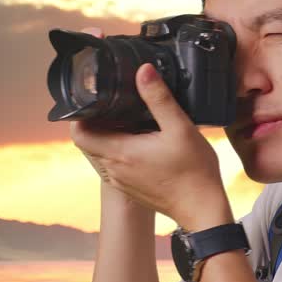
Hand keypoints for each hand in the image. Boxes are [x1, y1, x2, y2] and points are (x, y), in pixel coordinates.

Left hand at [69, 38, 230, 228]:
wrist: (203, 209)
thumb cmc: (194, 172)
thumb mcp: (181, 128)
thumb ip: (159, 98)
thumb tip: (143, 71)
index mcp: (121, 153)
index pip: (79, 133)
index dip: (80, 113)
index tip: (94, 98)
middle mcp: (114, 169)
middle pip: (87, 141)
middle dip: (95, 120)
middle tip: (113, 102)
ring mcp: (121, 181)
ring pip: (100, 152)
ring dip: (107, 135)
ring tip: (127, 118)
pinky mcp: (130, 187)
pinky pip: (112, 165)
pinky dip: (118, 149)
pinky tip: (140, 139)